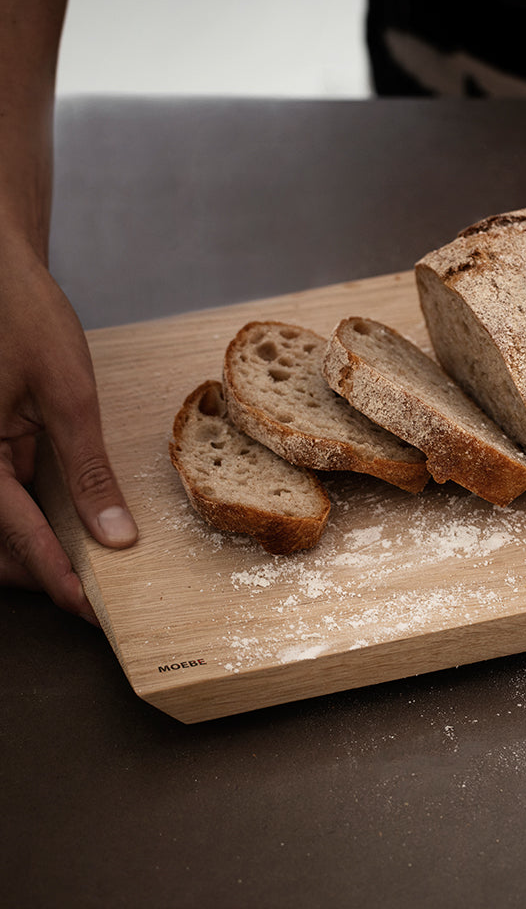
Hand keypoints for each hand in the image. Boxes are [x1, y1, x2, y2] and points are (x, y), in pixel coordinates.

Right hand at [1, 238, 137, 623]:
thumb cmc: (22, 315)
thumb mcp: (67, 394)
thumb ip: (86, 470)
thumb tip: (114, 534)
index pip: (16, 535)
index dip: (56, 577)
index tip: (90, 609)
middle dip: (37, 573)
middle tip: (91, 596)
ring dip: (32, 550)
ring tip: (86, 569)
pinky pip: (1, 494)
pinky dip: (30, 516)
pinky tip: (70, 525)